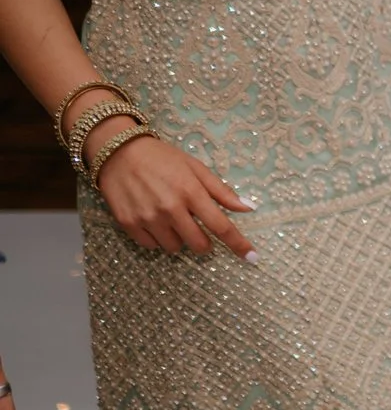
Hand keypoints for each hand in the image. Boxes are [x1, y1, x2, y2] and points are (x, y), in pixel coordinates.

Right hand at [93, 134, 256, 258]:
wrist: (119, 152)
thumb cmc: (163, 158)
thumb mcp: (196, 168)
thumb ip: (222, 191)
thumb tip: (249, 208)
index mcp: (191, 193)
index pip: (221, 226)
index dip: (238, 244)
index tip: (252, 257)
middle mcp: (170, 208)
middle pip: (198, 244)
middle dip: (204, 242)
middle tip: (199, 229)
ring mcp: (147, 217)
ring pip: (174, 247)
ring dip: (178, 239)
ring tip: (172, 220)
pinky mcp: (128, 223)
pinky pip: (151, 245)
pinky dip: (157, 238)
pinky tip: (155, 221)